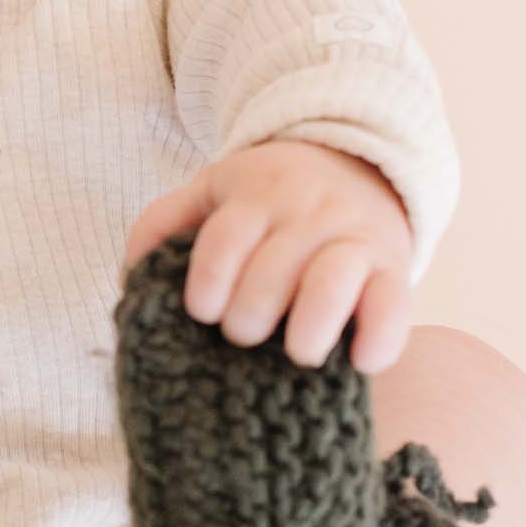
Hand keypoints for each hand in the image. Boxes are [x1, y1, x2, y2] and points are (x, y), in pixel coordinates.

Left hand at [121, 140, 414, 371]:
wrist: (359, 163)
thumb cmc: (270, 197)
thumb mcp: (214, 191)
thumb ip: (165, 222)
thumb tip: (131, 273)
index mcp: (257, 196)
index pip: (228, 235)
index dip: (210, 277)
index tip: (201, 310)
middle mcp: (307, 214)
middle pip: (276, 264)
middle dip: (251, 310)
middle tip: (242, 335)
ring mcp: (353, 239)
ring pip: (335, 277)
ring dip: (312, 321)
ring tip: (297, 355)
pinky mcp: (392, 268)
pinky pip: (394, 301)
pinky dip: (383, 335)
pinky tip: (361, 363)